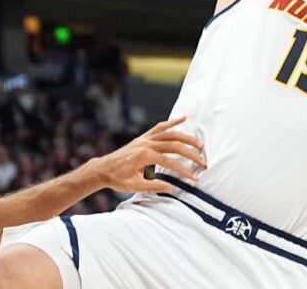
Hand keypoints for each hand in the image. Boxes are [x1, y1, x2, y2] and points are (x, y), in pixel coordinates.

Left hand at [92, 116, 206, 192]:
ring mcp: (145, 138)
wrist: (103, 169)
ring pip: (170, 134)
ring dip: (187, 139)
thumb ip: (154, 186)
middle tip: (203, 162)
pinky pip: (160, 127)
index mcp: (144, 156)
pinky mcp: (143, 137)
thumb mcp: (135, 186)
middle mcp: (146, 144)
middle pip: (174, 146)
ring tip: (200, 145)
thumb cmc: (117, 179)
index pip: (170, 163)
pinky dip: (172, 122)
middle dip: (191, 154)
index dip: (184, 171)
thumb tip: (173, 188)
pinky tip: (183, 118)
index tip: (194, 177)